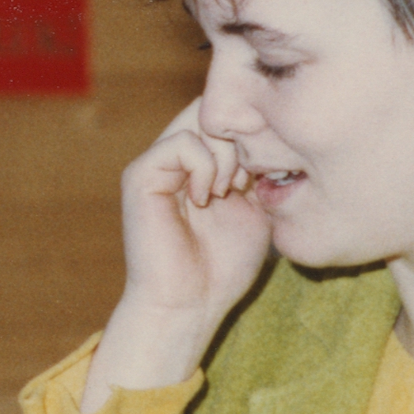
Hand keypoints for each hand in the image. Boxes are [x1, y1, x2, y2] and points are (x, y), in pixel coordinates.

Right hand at [84, 98, 273, 406]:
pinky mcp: (140, 175)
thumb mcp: (257, 206)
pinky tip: (207, 196)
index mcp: (200, 161)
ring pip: (201, 121)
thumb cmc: (224, 265)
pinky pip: (181, 143)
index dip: (255, 129)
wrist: (191, 304)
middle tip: (250, 178)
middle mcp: (175, 155)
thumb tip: (273, 130)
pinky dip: (203, 166)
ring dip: (226, 153)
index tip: (267, 170)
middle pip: (215, 109)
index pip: (228, 114)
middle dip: (243, 137)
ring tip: (229, 189)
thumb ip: (259, 168)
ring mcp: (156, 163)